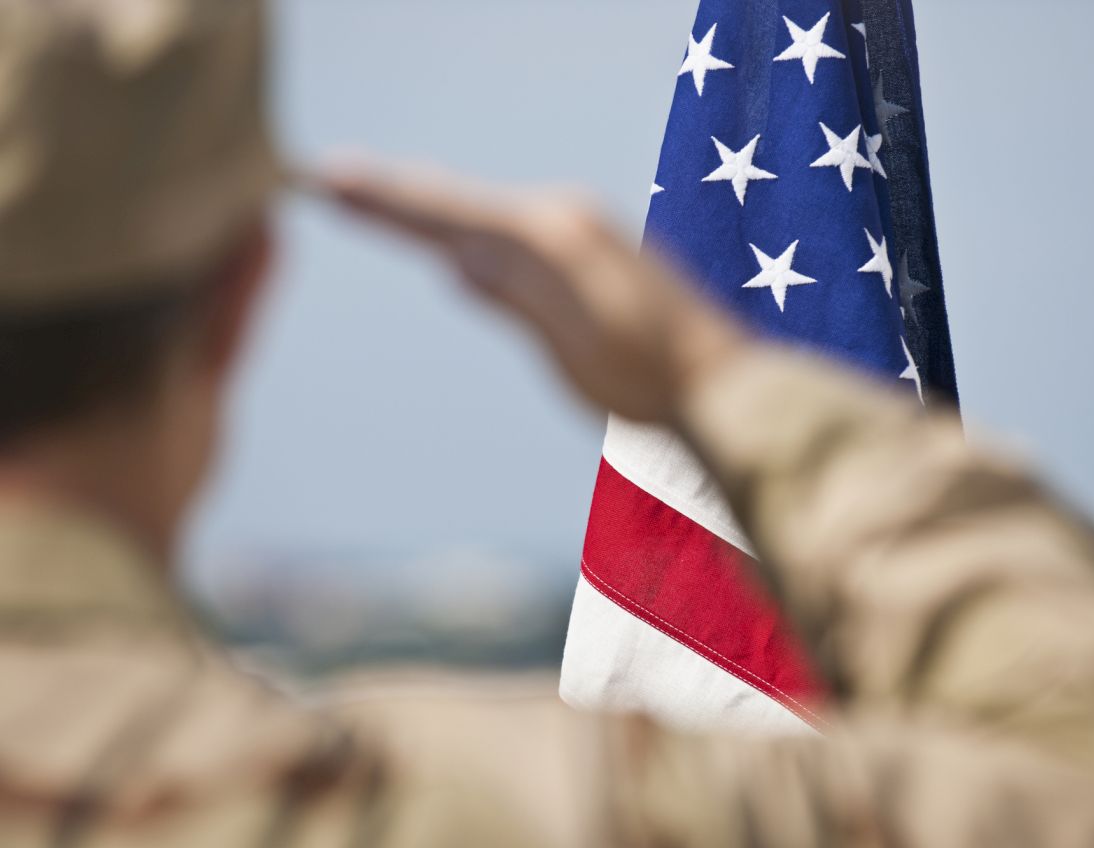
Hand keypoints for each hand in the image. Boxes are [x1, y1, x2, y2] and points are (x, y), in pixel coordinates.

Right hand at [318, 162, 750, 423]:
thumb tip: (456, 263)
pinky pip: (508, 230)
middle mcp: (564, 220)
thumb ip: (517, 300)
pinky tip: (448, 233)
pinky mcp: (588, 249)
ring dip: (425, 205)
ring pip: (482, 213)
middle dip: (393, 194)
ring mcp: (578, 230)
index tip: (330, 183)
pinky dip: (466, 224)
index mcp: (553, 241)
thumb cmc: (649, 379)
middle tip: (329, 176)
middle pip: (458, 204)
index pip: (450, 216)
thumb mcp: (575, 350)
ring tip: (368, 193)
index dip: (388, 203)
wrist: (719, 380)